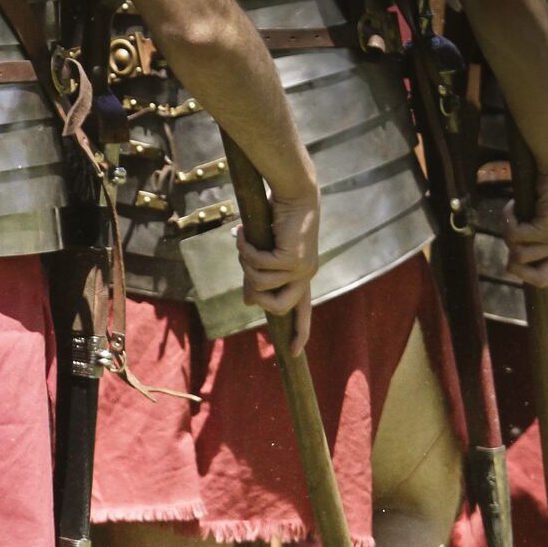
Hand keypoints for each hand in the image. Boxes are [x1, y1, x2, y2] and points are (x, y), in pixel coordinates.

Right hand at [237, 181, 319, 351]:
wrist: (294, 194)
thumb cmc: (278, 220)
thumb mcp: (266, 254)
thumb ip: (259, 278)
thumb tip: (249, 303)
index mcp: (302, 276)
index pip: (304, 310)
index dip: (300, 333)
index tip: (293, 353)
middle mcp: (305, 274)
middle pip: (280, 306)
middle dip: (258, 295)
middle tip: (247, 278)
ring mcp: (300, 267)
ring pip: (261, 283)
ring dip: (246, 264)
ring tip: (244, 244)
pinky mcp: (291, 258)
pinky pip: (257, 265)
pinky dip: (246, 250)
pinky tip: (242, 234)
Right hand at [503, 167, 547, 321]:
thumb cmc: (545, 193)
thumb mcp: (533, 225)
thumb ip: (524, 246)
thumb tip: (509, 269)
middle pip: (537, 280)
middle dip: (518, 267)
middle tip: (514, 247)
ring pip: (519, 254)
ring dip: (510, 233)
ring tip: (518, 214)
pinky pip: (515, 236)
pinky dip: (508, 219)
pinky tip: (516, 206)